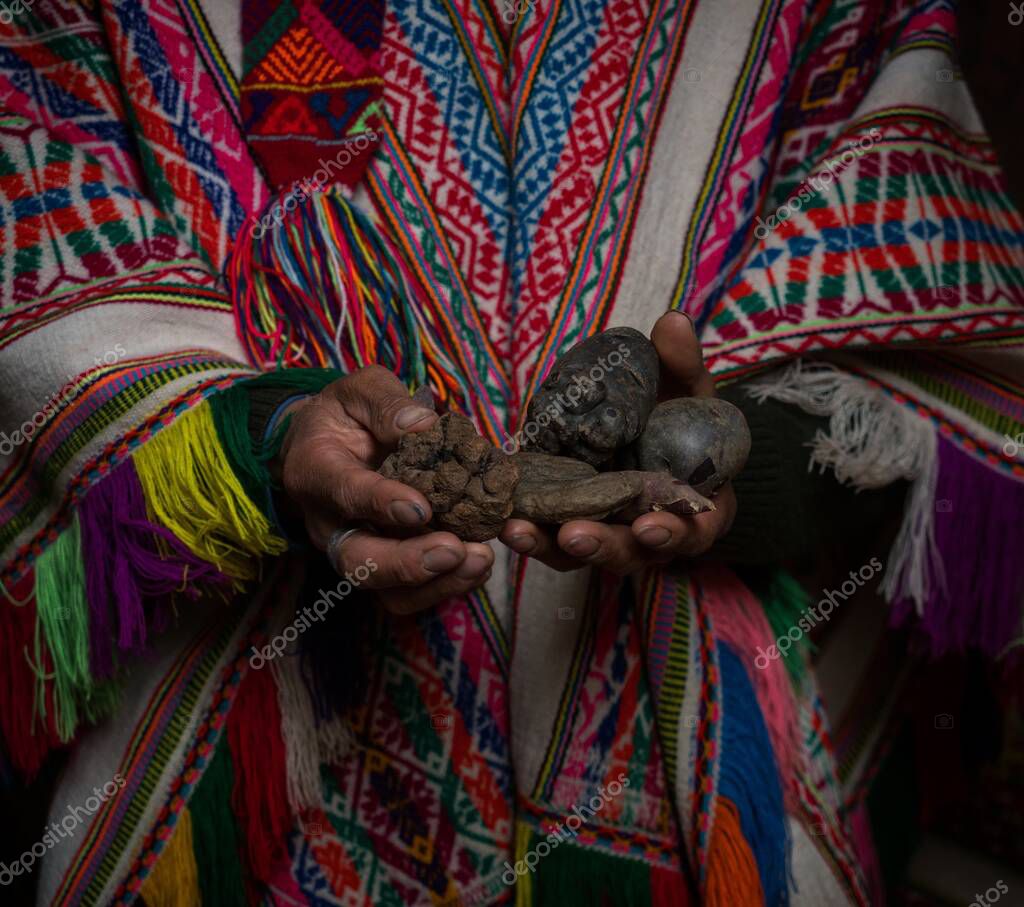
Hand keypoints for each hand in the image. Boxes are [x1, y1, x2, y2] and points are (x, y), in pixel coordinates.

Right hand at [276, 366, 493, 612]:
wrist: (326, 445)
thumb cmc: (344, 415)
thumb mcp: (358, 390)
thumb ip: (386, 403)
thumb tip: (424, 425)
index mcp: (316, 472)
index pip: (343, 493)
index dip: (380, 504)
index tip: (420, 508)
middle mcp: (329, 523)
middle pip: (358, 561)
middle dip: (408, 564)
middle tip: (455, 549)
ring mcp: (356, 550)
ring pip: (386, 590)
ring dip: (435, 583)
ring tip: (479, 560)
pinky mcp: (384, 565)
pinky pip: (410, 592)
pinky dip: (448, 585)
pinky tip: (479, 564)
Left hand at [499, 312, 735, 574]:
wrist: (645, 431)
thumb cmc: (679, 418)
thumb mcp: (686, 390)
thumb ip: (682, 364)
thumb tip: (672, 321)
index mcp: (693, 510)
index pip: (689, 532)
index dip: (671, 533)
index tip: (650, 526)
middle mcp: (648, 534)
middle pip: (627, 553)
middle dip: (602, 546)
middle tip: (575, 535)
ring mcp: (604, 535)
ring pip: (578, 554)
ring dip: (548, 545)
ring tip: (518, 531)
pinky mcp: (564, 526)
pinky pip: (546, 537)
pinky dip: (526, 532)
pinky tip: (501, 518)